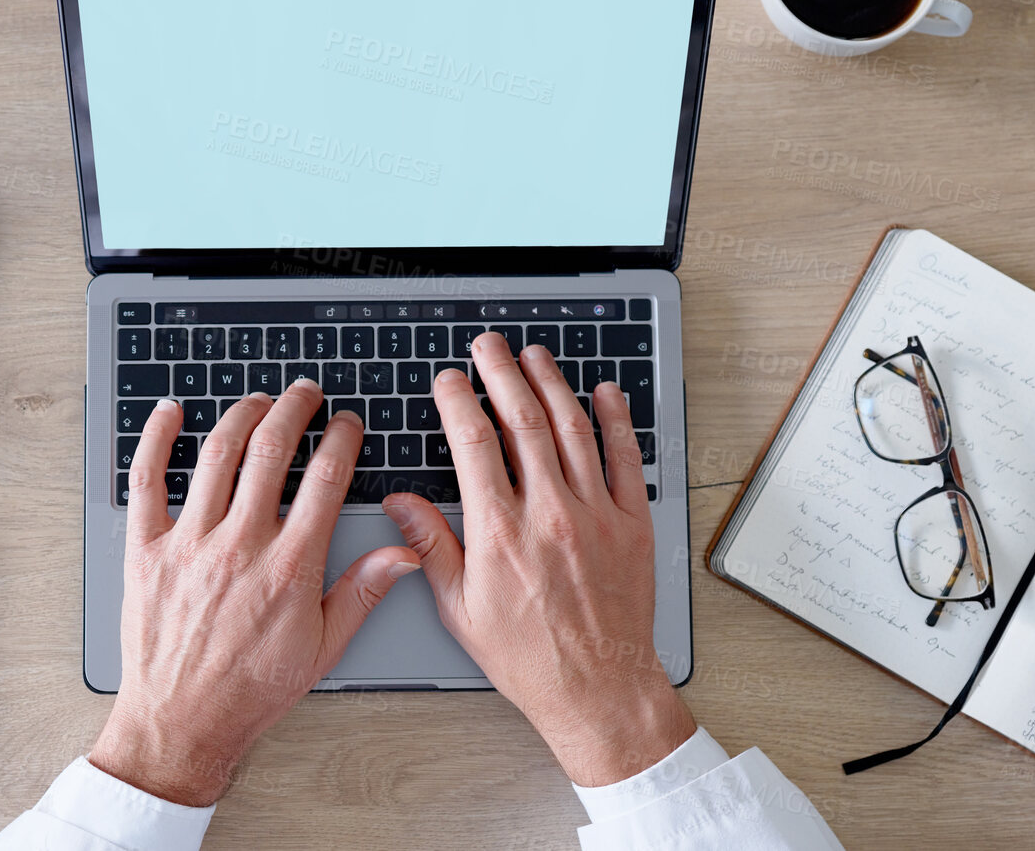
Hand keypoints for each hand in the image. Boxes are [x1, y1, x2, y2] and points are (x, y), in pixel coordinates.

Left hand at [88, 380, 422, 805]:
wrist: (182, 723)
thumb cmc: (251, 691)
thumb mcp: (323, 649)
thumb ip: (363, 592)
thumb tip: (405, 553)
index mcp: (288, 568)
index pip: (325, 480)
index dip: (341, 440)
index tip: (347, 424)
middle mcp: (239, 547)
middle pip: (272, 451)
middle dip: (294, 410)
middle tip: (306, 394)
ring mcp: (189, 544)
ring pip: (217, 455)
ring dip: (242, 415)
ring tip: (259, 401)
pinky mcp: (146, 551)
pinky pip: (147, 481)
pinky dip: (157, 439)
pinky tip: (170, 412)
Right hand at [381, 332, 696, 786]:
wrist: (596, 688)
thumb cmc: (527, 656)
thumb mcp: (460, 607)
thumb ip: (429, 546)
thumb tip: (401, 503)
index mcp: (500, 531)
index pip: (473, 443)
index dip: (457, 402)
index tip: (448, 381)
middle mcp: (549, 513)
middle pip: (523, 421)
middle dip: (502, 373)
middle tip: (489, 346)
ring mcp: (596, 515)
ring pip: (573, 429)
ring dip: (552, 383)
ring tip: (535, 356)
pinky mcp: (633, 524)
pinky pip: (626, 459)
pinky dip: (617, 420)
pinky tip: (605, 393)